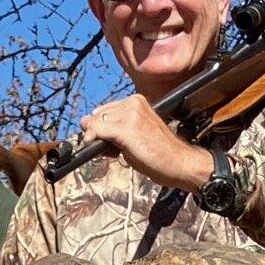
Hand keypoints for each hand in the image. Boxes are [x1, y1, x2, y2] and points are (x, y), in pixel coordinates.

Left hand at [79, 97, 213, 190]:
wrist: (180, 163)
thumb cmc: (160, 153)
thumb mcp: (134, 136)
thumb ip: (112, 128)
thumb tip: (84, 123)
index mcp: (136, 101)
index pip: (105, 110)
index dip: (102, 127)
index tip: (109, 142)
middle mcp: (132, 102)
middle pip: (98, 115)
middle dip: (99, 133)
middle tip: (113, 150)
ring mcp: (129, 114)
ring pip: (96, 123)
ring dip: (98, 139)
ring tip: (117, 152)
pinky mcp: (126, 128)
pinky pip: (97, 131)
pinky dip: (93, 141)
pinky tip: (104, 152)